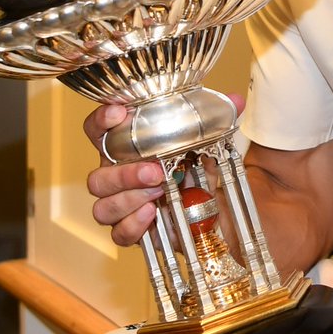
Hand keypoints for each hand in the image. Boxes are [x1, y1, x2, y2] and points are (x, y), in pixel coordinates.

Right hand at [83, 94, 244, 246]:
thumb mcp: (209, 145)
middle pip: (97, 178)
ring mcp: (121, 208)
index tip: (118, 112)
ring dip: (128, 199)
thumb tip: (235, 100)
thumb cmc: (197, 172)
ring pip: (102, 207)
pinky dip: (132, 224)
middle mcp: (116, 179)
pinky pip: (119, 233)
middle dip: (123, 174)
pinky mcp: (132, 232)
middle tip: (154, 171)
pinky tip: (151, 214)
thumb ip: (217, 121)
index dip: (100, 121)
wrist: (211, 212)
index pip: (97, 132)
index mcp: (124, 151)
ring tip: (157, 192)